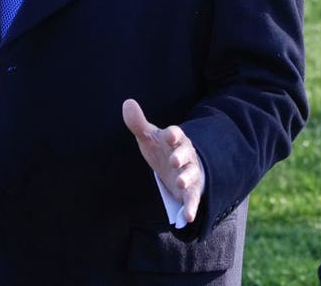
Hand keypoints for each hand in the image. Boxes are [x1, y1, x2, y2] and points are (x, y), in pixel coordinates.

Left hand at [122, 98, 204, 223]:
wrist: (178, 167)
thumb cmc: (162, 149)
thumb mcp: (149, 137)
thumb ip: (138, 123)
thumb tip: (127, 102)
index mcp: (175, 139)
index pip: (176, 134)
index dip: (173, 134)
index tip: (170, 135)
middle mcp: (186, 155)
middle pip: (186, 154)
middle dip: (181, 157)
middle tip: (174, 161)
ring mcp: (190, 173)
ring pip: (191, 175)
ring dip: (186, 179)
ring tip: (180, 184)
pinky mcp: (191, 191)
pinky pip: (193, 199)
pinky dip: (191, 207)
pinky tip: (187, 218)